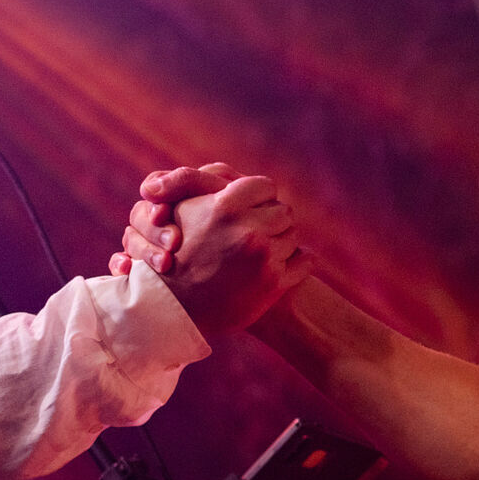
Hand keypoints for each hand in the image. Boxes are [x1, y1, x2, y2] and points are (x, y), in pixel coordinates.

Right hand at [110, 164, 308, 332]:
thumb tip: (232, 172)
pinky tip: (280, 264)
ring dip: (282, 241)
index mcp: (225, 207)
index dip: (259, 196)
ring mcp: (264, 258)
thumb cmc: (174, 252)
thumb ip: (205, 182)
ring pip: (293, 235)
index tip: (251, 207)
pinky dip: (297, 262)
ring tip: (263, 250)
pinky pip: (304, 260)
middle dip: (272, 219)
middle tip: (258, 231)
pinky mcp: (275, 283)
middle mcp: (248, 230)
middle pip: (283, 211)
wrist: (174, 308)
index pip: (265, 186)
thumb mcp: (181, 209)